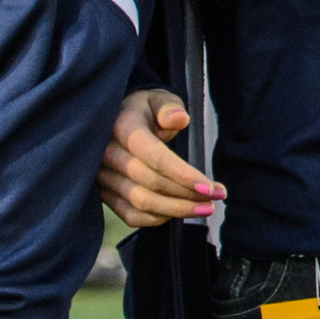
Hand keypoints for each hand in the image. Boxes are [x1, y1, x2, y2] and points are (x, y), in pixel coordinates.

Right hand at [97, 89, 223, 227]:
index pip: (154, 156)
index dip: (182, 174)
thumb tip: (180, 119)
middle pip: (151, 183)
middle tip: (216, 197)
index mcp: (123, 127)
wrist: (117, 120)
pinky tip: (179, 212)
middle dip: (187, 194)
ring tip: (205, 208)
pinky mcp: (104, 194)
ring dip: (176, 210)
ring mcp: (103, 177)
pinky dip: (157, 219)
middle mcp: (107, 154)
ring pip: (142, 202)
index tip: (209, 188)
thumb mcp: (158, 99)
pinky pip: (131, 215)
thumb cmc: (145, 110)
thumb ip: (169, 108)